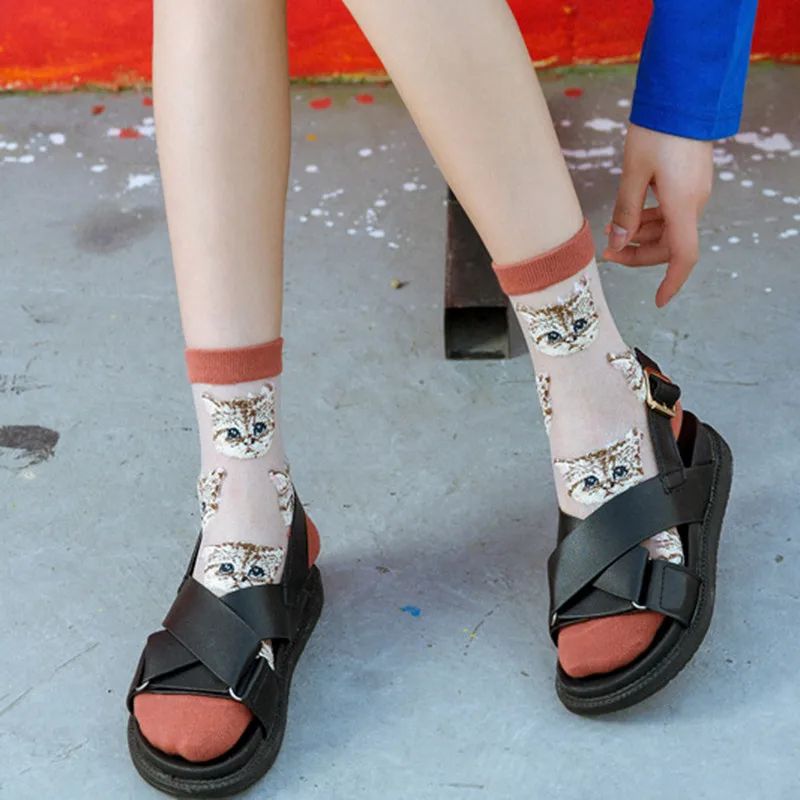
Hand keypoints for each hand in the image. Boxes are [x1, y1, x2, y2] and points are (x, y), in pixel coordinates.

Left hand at [601, 123, 712, 306]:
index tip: (658, 301)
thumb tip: (618, 244)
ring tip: (610, 230)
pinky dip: (649, 217)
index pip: (683, 257)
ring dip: (640, 235)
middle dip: (639, 254)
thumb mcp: (633, 173)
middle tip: (608, 252)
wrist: (684, 93)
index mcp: (682, 205)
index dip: (671, 282)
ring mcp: (693, 191)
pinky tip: (627, 212)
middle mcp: (693, 202)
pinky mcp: (689, 180)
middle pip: (670, 246)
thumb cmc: (657, 129)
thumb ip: (626, 211)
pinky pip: (670, 211)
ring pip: (669, 229)